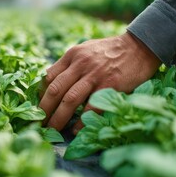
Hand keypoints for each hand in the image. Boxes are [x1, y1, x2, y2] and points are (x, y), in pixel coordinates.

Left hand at [39, 32, 160, 133]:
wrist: (139, 46)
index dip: (41, 94)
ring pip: (70, 100)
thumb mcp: (85, 50)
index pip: (49, 76)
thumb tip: (52, 80)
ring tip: (52, 130)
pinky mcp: (110, 85)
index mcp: (72, 55)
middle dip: (44, 109)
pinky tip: (76, 130)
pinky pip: (91, 107)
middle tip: (38, 123)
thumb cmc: (110, 50)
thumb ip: (70, 64)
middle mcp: (80, 64)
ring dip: (58, 118)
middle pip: (55, 90)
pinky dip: (82, 121)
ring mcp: (95, 75)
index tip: (37, 107)